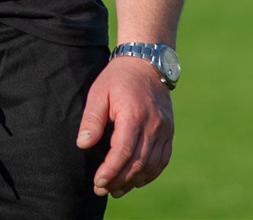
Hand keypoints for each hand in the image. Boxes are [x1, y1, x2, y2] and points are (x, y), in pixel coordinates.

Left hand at [76, 55, 174, 198]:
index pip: (124, 151)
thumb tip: (83, 144)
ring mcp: (164, 129)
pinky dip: (151, 173)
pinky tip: (137, 180)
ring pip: (152, 164)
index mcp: (133, 114)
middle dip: (120, 179)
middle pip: (138, 162)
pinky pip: (163, 159)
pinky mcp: (169, 131)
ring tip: (117, 189)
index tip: (98, 181)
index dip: (111, 170)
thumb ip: (92, 120)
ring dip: (134, 180)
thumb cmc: (118, 78)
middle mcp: (153, 124)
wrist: (146, 63)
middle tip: (103, 189)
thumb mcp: (98, 93)